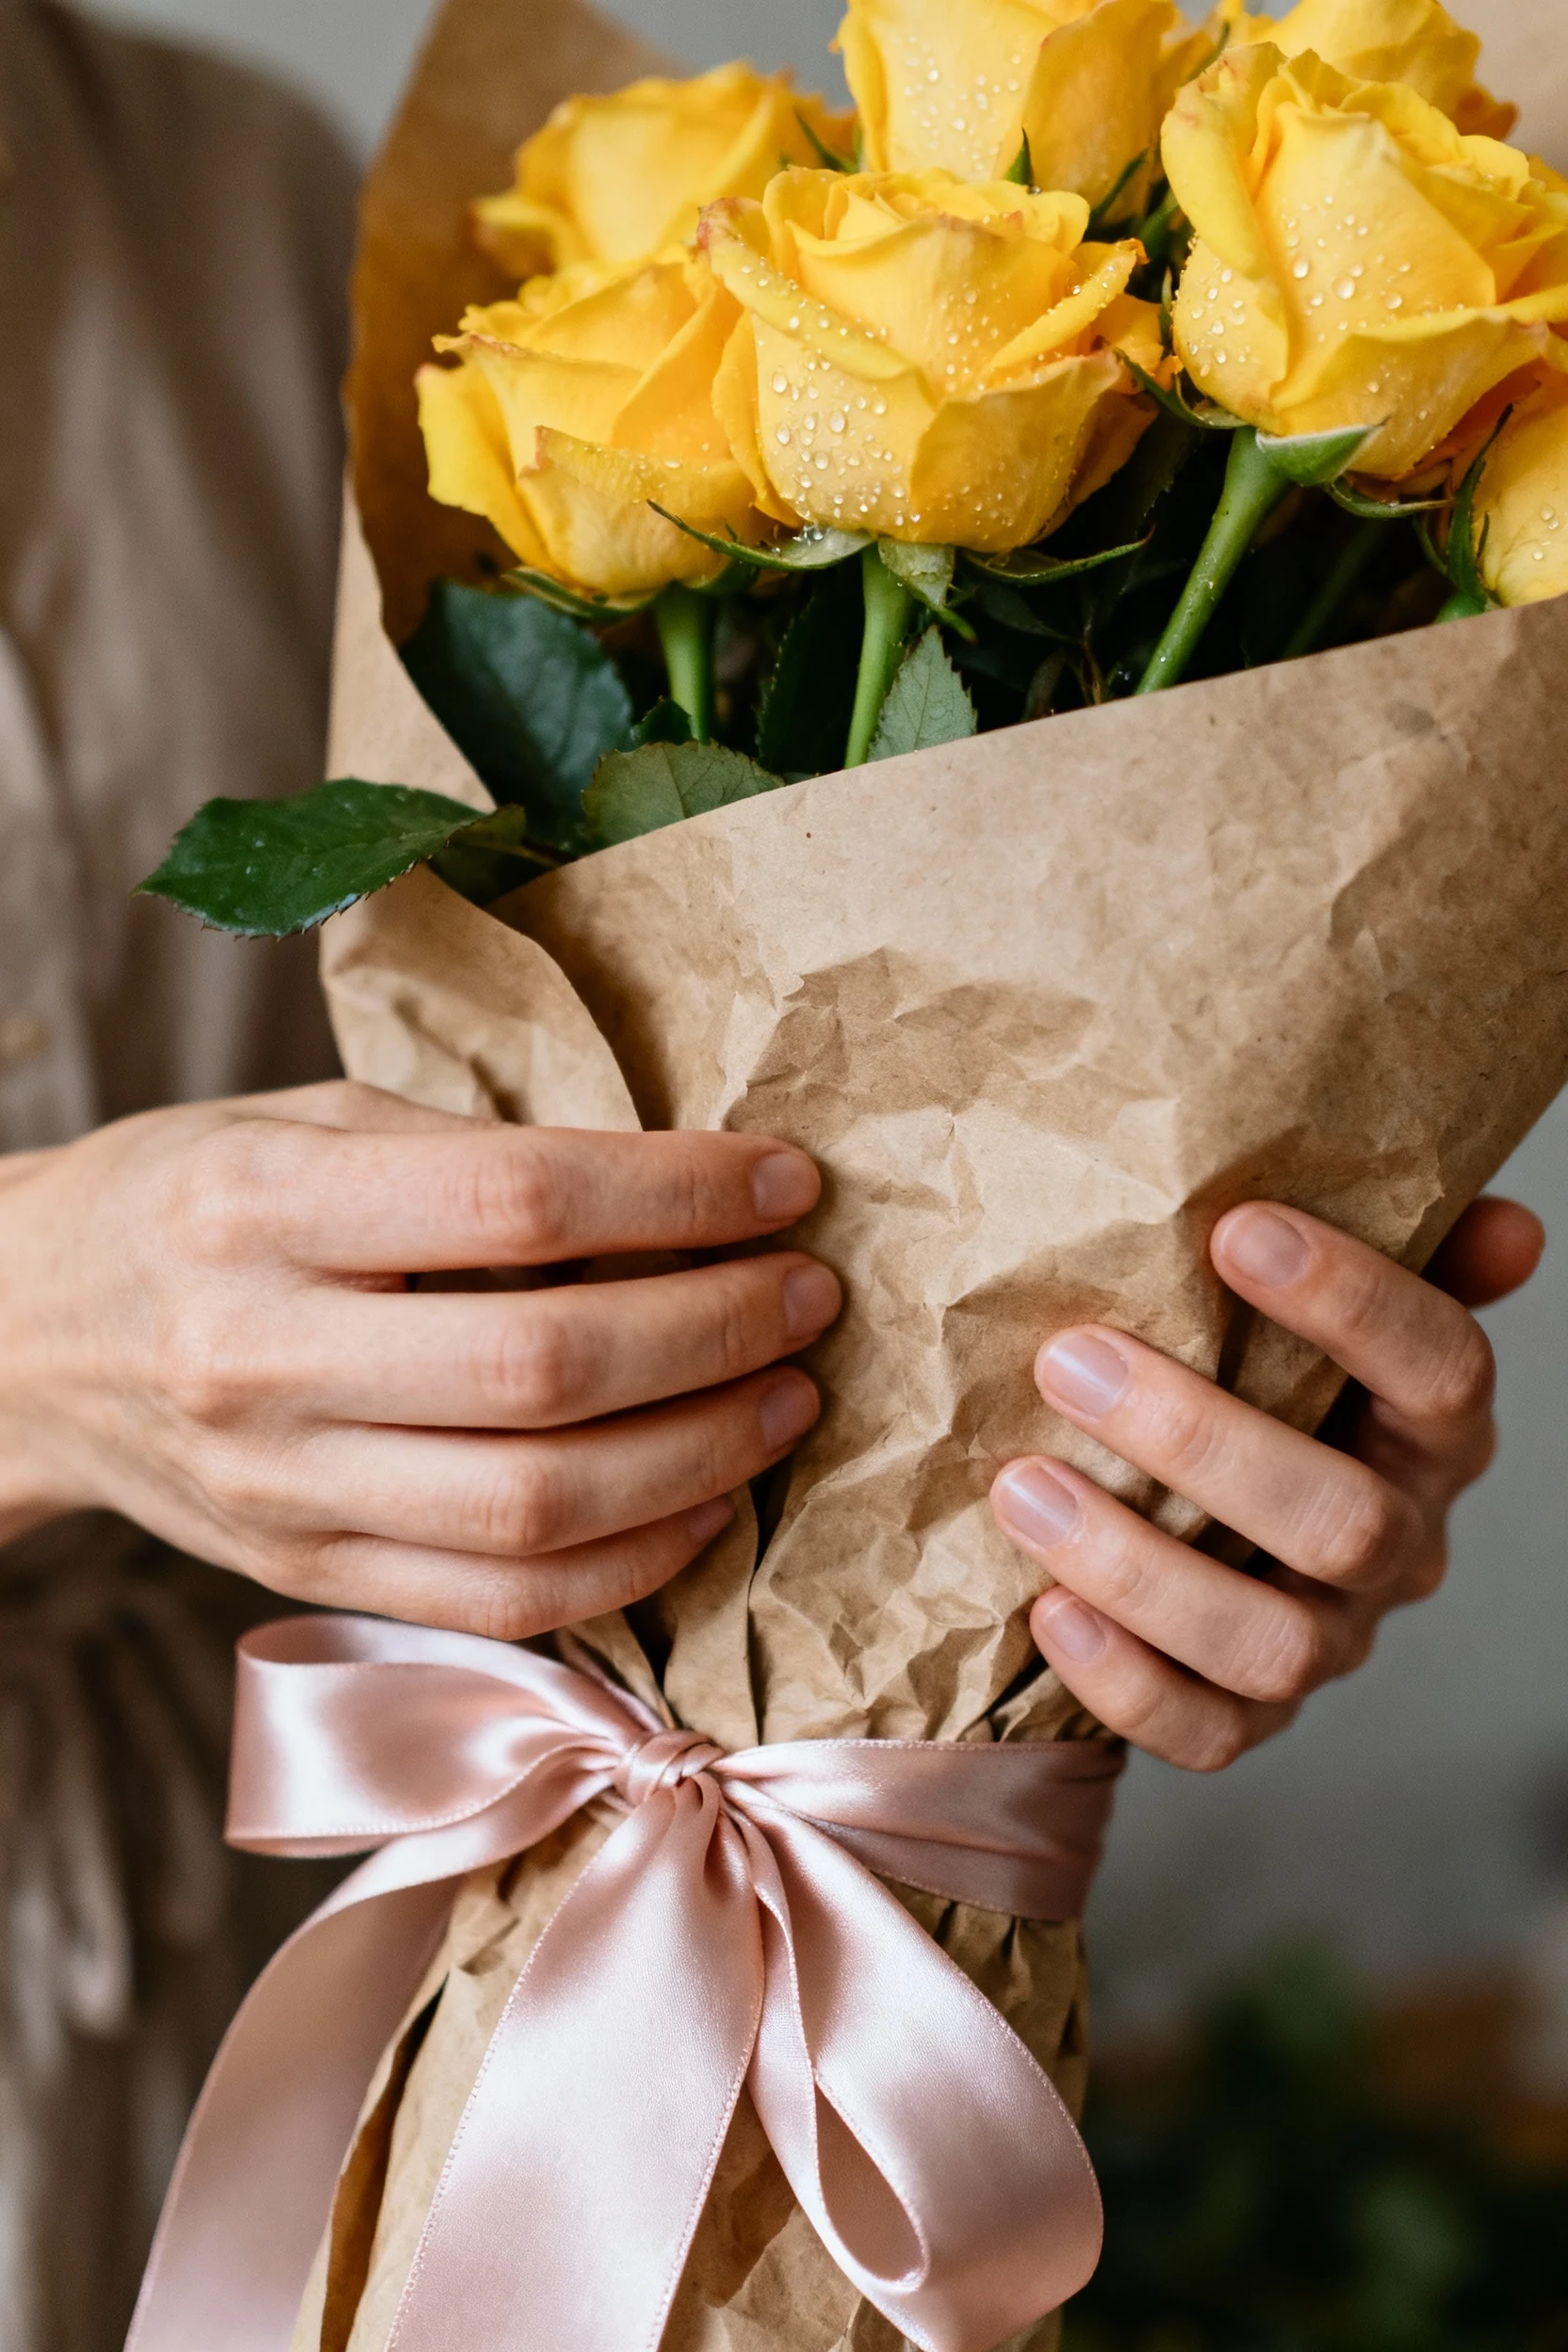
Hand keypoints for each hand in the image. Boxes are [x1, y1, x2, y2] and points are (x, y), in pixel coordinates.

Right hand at [0, 1083, 839, 1637]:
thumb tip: (685, 1191)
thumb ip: (473, 1157)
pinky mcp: (306, 1574)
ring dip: (701, 1456)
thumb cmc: (196, 1204)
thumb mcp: (308, 1127)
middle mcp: (260, 1357)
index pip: (515, 1203)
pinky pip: (501, 1602)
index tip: (784, 1182)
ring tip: (785, 1396)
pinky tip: (705, 1501)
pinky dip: (629, 1562)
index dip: (678, 1194)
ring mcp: (282, 1489)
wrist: (28, 1338)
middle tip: (809, 1296)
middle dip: (717, 1331)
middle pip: (544, 1370)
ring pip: (537, 1508)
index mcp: (261, 1206)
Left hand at [990, 1198, 1544, 1770]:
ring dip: (1139, 1567)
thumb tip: (1504, 1230)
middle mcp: (1399, 1543)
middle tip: (1070, 1360)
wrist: (1170, 1506)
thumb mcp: (1295, 1299)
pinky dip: (1125, 1682)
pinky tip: (1047, 1611)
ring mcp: (1331, 1639)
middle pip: (1345, 1521)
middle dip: (1200, 1441)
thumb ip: (1382, 1245)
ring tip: (1024, 1487)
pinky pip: (1207, 1733)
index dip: (1354, 1303)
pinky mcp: (1251, 1716)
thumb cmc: (1237, 1371)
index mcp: (1429, 1430)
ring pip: (1274, 1644)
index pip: (1443, 1370)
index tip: (1235, 1230)